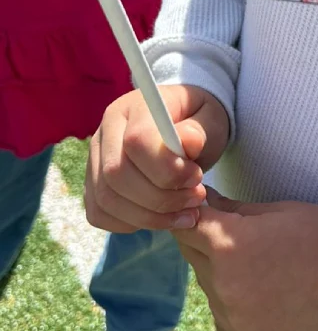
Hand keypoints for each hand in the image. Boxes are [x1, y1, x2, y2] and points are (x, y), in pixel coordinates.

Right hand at [85, 85, 229, 232]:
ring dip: (150, 216)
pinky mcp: (93, 185)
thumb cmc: (198, 122)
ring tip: (186, 214)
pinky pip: (100, 214)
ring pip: (107, 199)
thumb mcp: (210, 119)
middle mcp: (106, 131)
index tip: (197, 178)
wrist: (185, 131)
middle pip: (117, 174)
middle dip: (160, 198)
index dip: (167, 168)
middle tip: (195, 199)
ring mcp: (95, 159)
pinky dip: (132, 224)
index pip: (137, 141)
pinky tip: (162, 218)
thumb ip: (200, 130)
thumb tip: (189, 142)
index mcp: (135, 106)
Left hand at [174, 188, 317, 330]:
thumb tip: (207, 201)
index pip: (187, 224)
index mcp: (230, 245)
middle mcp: (223, 283)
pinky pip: (226, 311)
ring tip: (258, 261)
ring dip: (221, 270)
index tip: (204, 207)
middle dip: (206, 239)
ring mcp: (232, 315)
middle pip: (193, 254)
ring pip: (208, 284)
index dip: (193, 212)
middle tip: (235, 230)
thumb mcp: (283, 212)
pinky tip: (263, 286)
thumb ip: (236, 209)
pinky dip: (236, 297)